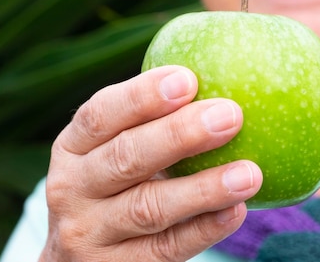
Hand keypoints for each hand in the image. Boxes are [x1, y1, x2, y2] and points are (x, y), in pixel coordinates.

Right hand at [40, 65, 262, 261]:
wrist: (77, 259)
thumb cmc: (112, 188)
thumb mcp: (108, 152)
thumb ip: (145, 122)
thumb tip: (218, 75)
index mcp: (72, 148)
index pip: (100, 115)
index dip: (142, 96)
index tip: (188, 79)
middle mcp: (70, 189)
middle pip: (126, 157)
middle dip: (179, 134)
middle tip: (231, 115)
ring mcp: (88, 234)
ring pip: (148, 207)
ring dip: (203, 188)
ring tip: (249, 172)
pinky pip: (166, 249)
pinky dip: (203, 229)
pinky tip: (236, 210)